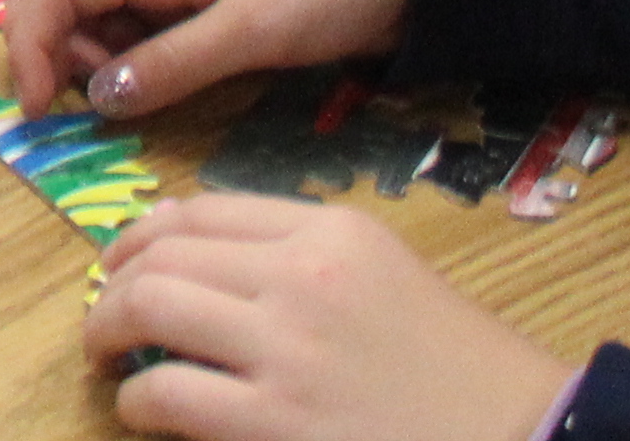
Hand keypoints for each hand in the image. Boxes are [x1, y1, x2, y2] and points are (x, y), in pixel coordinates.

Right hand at [0, 0, 409, 119]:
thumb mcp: (257, 29)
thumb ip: (176, 61)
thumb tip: (99, 97)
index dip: (31, 40)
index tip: (42, 108)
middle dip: (38, 33)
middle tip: (68, 98)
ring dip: (77, 46)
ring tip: (118, 96)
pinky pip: (125, 17)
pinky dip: (115, 52)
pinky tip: (147, 83)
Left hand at [86, 195, 573, 440]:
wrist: (523, 435)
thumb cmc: (457, 369)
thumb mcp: (386, 277)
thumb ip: (304, 258)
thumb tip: (203, 261)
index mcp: (333, 231)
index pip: (204, 210)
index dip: (145, 234)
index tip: (126, 260)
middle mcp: (303, 276)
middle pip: (164, 253)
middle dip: (116, 282)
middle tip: (106, 315)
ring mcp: (287, 350)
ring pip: (150, 308)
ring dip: (108, 332)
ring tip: (106, 357)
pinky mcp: (274, 423)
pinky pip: (164, 393)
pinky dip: (137, 401)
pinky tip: (145, 410)